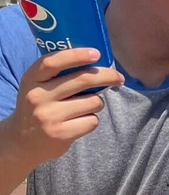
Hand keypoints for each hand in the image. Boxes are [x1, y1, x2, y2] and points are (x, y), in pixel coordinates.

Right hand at [1, 49, 123, 164]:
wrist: (23, 142)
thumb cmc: (40, 107)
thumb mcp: (39, 87)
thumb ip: (59, 74)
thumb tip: (97, 60)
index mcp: (31, 79)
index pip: (52, 62)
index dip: (76, 55)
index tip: (96, 53)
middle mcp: (38, 96)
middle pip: (83, 80)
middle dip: (108, 76)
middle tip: (119, 78)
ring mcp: (49, 116)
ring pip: (93, 101)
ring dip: (97, 104)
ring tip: (83, 109)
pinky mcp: (60, 133)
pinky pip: (92, 121)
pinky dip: (91, 121)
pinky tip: (78, 123)